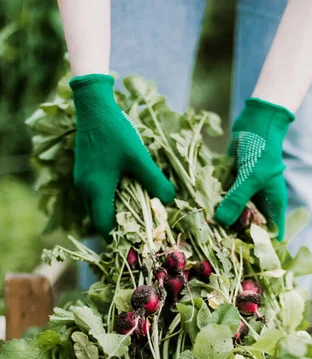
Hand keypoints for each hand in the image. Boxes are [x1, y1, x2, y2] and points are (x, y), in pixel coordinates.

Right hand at [70, 74, 174, 237]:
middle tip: (138, 229)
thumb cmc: (116, 131)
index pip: (104, 227)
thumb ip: (155, 181)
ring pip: (95, 208)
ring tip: (134, 212)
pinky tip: (124, 193)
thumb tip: (169, 201)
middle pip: (98, 221)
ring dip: (112, 213)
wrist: (93, 106)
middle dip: (117, 228)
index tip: (137, 239)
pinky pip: (94, 196)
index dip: (120, 237)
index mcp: (96, 190)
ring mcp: (81, 181)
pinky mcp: (82, 172)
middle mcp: (85, 189)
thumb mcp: (140, 158)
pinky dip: (107, 201)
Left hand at [214, 98, 293, 240]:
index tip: (243, 258)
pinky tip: (201, 215)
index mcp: (273, 206)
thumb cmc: (261, 150)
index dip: (260, 249)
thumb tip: (220, 221)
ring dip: (222, 222)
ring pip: (234, 216)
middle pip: (249, 229)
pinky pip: (224, 201)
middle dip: (235, 237)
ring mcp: (246, 195)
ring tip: (204, 236)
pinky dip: (216, 206)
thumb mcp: (250, 177)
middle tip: (216, 249)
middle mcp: (260, 203)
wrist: (256, 123)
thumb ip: (236, 200)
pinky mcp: (233, 185)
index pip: (271, 235)